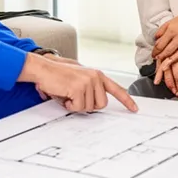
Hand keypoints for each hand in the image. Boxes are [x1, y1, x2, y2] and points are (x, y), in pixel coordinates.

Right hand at [19, 53, 138, 111]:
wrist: (43, 68)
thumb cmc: (57, 75)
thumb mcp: (78, 79)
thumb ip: (90, 88)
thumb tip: (94, 105)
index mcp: (97, 75)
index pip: (116, 89)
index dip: (126, 100)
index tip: (134, 109)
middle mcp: (95, 77)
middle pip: (101, 105)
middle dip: (87, 106)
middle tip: (75, 98)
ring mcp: (88, 82)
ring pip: (89, 107)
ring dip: (76, 105)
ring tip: (67, 94)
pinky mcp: (78, 88)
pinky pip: (77, 107)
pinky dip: (69, 105)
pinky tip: (63, 95)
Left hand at [152, 8, 177, 83]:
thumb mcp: (173, 20)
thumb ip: (163, 29)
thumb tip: (155, 37)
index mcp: (170, 28)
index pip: (159, 42)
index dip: (154, 49)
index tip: (153, 53)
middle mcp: (175, 34)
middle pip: (163, 48)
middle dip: (157, 55)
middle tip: (155, 58)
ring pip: (170, 52)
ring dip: (164, 58)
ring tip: (161, 61)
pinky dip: (174, 59)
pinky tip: (171, 61)